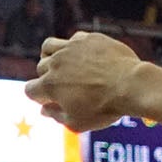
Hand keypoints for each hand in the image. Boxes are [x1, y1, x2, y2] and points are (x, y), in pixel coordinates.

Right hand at [23, 31, 143, 131]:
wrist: (131, 85)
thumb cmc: (105, 108)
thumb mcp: (77, 123)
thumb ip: (56, 116)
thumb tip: (44, 110)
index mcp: (50, 85)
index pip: (30, 89)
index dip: (39, 97)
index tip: (51, 101)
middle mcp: (56, 63)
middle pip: (40, 68)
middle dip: (48, 78)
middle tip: (64, 86)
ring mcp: (72, 48)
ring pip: (48, 47)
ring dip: (51, 57)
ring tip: (63, 65)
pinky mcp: (88, 38)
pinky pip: (73, 39)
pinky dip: (74, 48)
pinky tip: (85, 57)